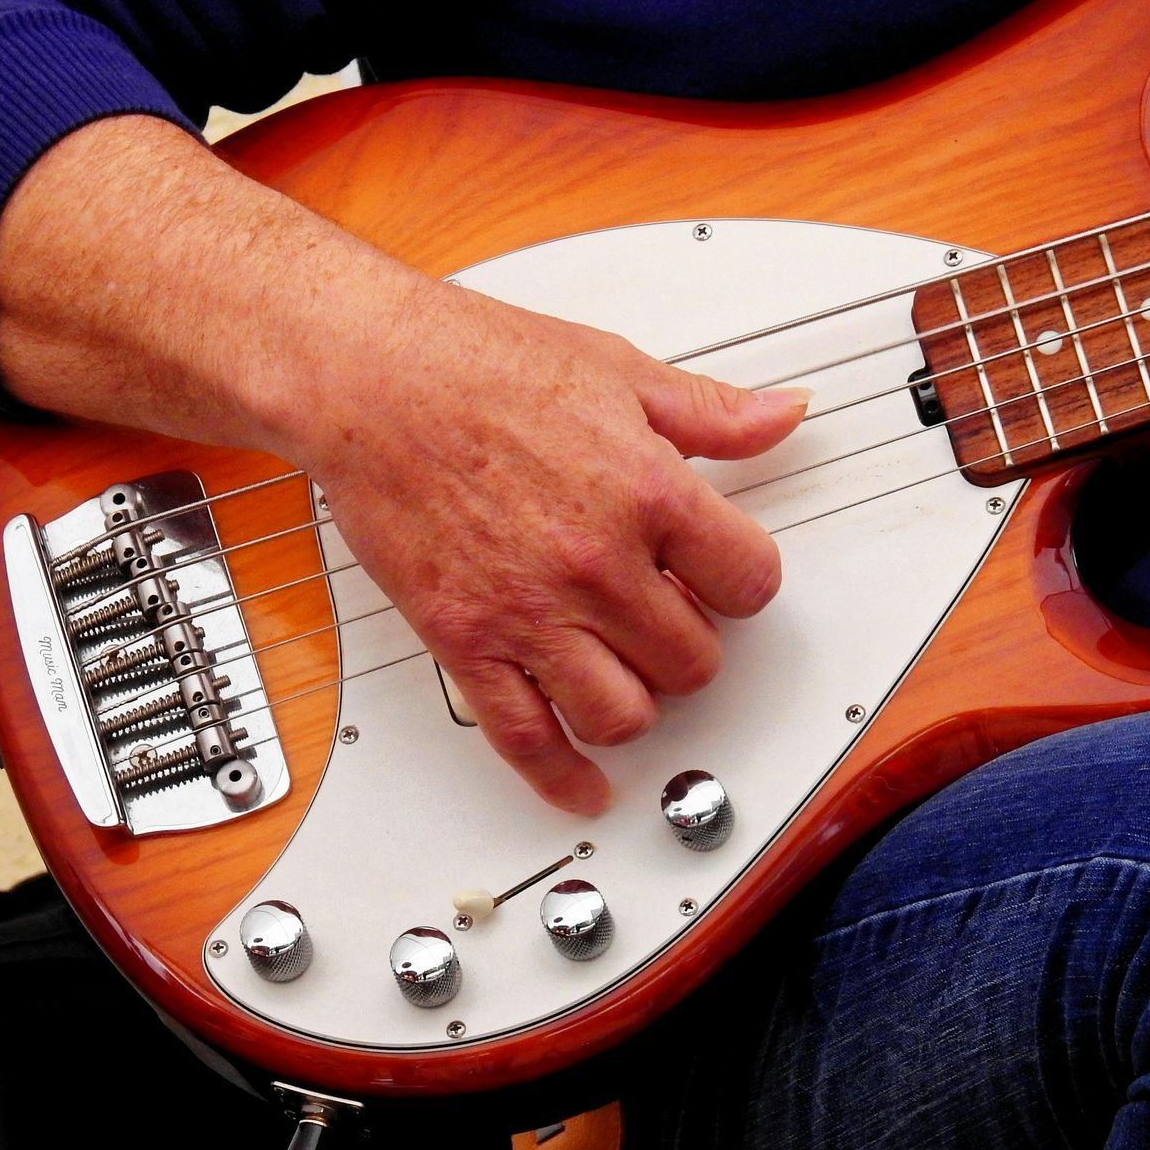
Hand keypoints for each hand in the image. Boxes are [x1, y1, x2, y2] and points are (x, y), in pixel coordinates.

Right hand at [0, 116, 804, 814]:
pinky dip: (563, 778)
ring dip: (636, 701)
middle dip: (690, 641)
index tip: (726, 576)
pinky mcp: (467, 642)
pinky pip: (527, 741)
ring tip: (626, 670)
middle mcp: (597, 565)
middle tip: (668, 617)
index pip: (750, 581)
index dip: (744, 579)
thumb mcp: (619, 371)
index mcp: (649, 493)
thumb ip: (711, 412)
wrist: (368, 378)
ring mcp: (531, 612)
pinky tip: (584, 785)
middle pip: (694, 659)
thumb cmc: (477, 365)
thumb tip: (781, 416)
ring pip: (624, 713)